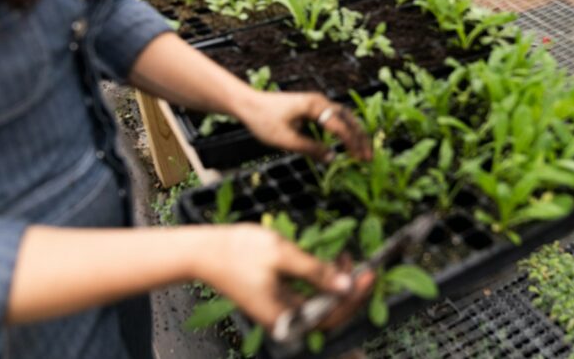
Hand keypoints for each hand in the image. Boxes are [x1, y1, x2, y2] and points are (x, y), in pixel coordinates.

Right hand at [197, 225, 374, 332]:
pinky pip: (307, 297)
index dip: (354, 295)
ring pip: (320, 304)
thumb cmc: (238, 252)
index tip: (370, 274)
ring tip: (347, 259)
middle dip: (349, 290)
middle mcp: (284, 321)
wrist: (204, 251)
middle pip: (328, 313)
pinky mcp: (277, 302)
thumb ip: (316, 272)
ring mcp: (280, 313)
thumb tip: (346, 285)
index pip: (331, 314)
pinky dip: (321, 281)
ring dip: (337, 284)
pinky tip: (330, 263)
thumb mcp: (283, 256)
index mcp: (285, 317)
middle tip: (364, 265)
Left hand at [238, 91, 372, 161]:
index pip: (339, 125)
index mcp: (314, 106)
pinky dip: (345, 130)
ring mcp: (317, 103)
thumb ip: (310, 149)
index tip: (360, 159)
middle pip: (348, 119)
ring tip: (363, 152)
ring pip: (344, 117)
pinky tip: (348, 143)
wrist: (248, 104)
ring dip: (355, 134)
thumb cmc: (263, 120)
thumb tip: (332, 159)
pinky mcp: (313, 108)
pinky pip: (335, 118)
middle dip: (360, 138)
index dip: (351, 143)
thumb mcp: (285, 139)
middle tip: (368, 158)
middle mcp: (320, 101)